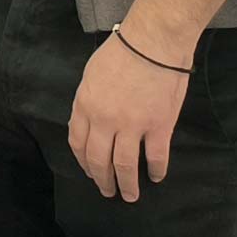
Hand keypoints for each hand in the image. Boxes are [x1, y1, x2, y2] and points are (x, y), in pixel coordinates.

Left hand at [69, 32, 188, 199]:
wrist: (152, 41)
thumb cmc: (122, 52)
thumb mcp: (91, 75)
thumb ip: (88, 102)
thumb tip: (87, 123)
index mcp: (85, 106)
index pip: (78, 143)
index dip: (83, 161)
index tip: (90, 172)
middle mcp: (104, 120)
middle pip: (99, 160)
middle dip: (102, 180)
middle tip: (107, 191)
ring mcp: (132, 125)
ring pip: (125, 166)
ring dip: (127, 185)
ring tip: (130, 196)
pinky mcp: (158, 126)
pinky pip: (156, 157)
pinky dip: (156, 170)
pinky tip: (157, 177)